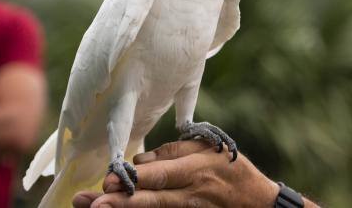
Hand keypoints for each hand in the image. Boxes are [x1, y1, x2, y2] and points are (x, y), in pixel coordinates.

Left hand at [72, 140, 278, 207]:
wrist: (255, 200)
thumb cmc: (231, 167)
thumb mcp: (208, 148)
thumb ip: (173, 151)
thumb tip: (140, 161)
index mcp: (195, 171)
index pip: (160, 176)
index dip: (134, 179)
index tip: (109, 179)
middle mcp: (190, 194)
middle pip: (151, 200)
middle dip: (121, 202)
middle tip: (96, 204)